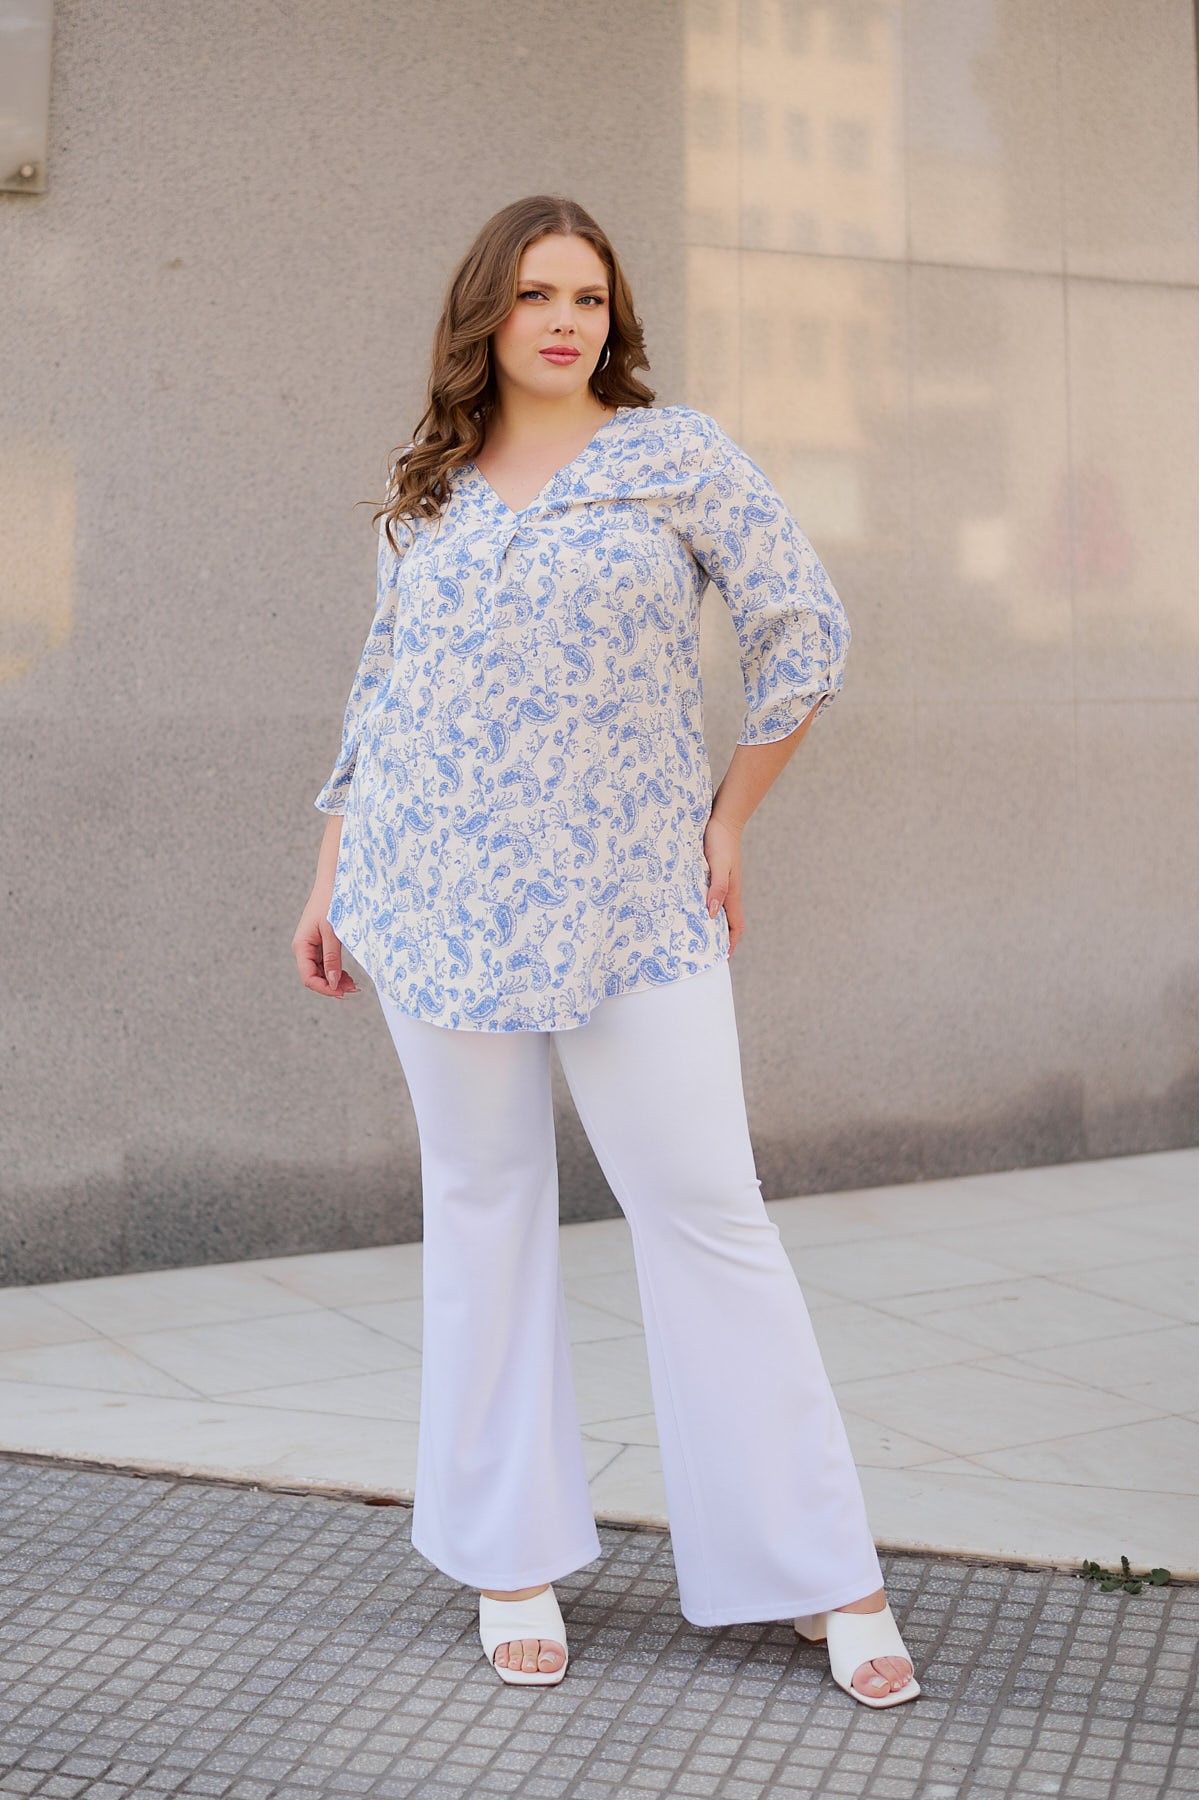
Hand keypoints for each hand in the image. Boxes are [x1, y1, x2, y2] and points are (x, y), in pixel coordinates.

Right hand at [292, 891, 359, 997]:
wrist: (333, 881)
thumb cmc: (331, 903)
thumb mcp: (333, 932)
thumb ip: (332, 958)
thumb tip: (333, 983)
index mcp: (301, 946)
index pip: (308, 977)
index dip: (324, 988)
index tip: (343, 992)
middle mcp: (303, 948)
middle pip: (314, 977)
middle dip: (332, 986)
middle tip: (354, 989)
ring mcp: (311, 946)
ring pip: (321, 972)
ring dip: (335, 980)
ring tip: (354, 985)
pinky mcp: (320, 942)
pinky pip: (326, 963)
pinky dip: (336, 970)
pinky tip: (348, 975)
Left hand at [702, 814, 744, 956]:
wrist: (722, 820)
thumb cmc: (720, 841)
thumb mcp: (718, 866)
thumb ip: (716, 888)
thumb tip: (712, 914)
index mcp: (732, 894)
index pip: (735, 926)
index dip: (731, 944)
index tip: (721, 959)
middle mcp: (729, 892)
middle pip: (728, 922)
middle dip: (720, 939)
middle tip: (704, 953)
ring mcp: (722, 884)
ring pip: (719, 911)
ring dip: (712, 925)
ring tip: (696, 937)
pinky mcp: (714, 876)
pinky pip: (711, 898)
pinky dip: (704, 908)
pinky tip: (691, 909)